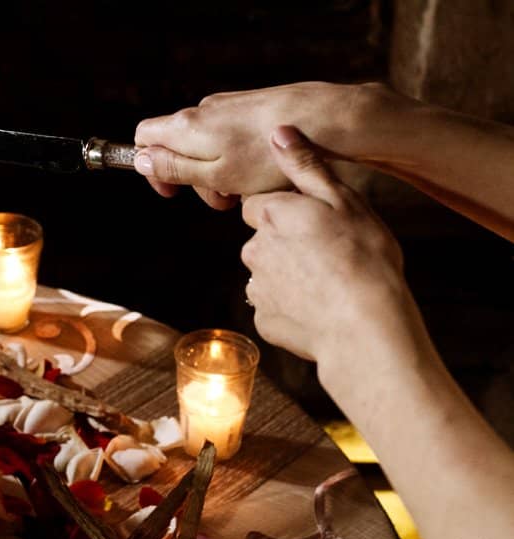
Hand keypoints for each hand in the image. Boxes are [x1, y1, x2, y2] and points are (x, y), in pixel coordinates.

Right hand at [133, 82, 389, 208]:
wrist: (323, 120)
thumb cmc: (268, 154)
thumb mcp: (216, 174)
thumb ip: (175, 167)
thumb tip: (141, 161)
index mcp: (186, 127)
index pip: (143, 138)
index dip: (150, 168)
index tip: (172, 192)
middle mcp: (202, 111)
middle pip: (177, 147)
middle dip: (193, 179)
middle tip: (222, 202)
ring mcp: (228, 107)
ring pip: (208, 146)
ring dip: (219, 174)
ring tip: (247, 191)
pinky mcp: (252, 108)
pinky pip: (232, 138)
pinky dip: (240, 160)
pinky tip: (264, 173)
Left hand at [241, 125, 408, 365]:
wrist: (365, 325)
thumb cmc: (364, 258)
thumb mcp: (343, 200)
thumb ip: (306, 166)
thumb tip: (278, 132)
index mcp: (272, 215)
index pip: (258, 205)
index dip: (285, 212)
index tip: (312, 223)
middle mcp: (254, 249)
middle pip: (261, 240)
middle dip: (284, 245)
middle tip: (326, 254)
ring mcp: (257, 287)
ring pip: (266, 274)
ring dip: (287, 276)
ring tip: (326, 283)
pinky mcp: (264, 320)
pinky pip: (274, 307)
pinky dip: (291, 307)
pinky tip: (320, 308)